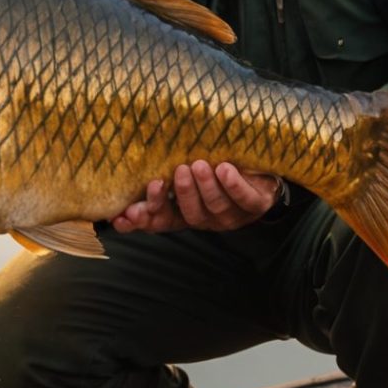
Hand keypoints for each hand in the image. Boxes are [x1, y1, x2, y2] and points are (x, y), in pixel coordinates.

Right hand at [111, 161, 279, 233]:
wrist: (264, 173)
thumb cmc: (217, 168)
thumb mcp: (189, 173)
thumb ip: (166, 175)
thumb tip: (133, 166)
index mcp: (187, 214)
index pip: (161, 222)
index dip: (143, 220)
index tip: (124, 214)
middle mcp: (209, 219)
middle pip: (189, 215)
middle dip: (178, 197)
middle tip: (167, 177)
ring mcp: (233, 215)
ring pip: (216, 207)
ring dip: (205, 187)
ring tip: (197, 165)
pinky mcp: (257, 204)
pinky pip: (244, 199)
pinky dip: (233, 184)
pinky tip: (224, 169)